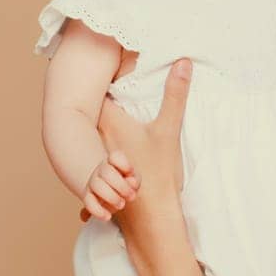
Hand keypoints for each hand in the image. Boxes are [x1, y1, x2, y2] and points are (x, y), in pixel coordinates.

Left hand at [79, 59, 191, 222]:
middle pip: (92, 111)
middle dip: (102, 100)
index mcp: (112, 122)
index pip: (100, 93)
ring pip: (91, 133)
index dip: (104, 80)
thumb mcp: (169, 128)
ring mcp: (98, 155)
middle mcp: (99, 137)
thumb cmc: (159, 170)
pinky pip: (94, 155)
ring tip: (112, 115)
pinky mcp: (101, 172)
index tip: (111, 69)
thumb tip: (183, 62)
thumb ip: (175, 94)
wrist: (151, 212)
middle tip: (111, 86)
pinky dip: (99, 149)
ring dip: (100, 125)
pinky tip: (111, 149)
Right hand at [81, 151, 138, 221]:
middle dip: (121, 186)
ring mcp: (93, 183)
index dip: (123, 163)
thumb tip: (131, 183)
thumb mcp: (133, 180)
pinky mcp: (89, 198)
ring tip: (122, 205)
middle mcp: (101, 170)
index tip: (130, 172)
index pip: (115, 156)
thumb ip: (134, 180)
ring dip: (112, 197)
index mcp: (113, 162)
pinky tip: (108, 216)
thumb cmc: (125, 183)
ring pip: (97, 186)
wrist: (110, 191)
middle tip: (131, 196)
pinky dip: (98, 211)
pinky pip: (89, 203)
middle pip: (107, 172)